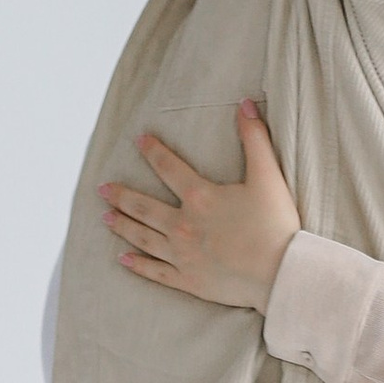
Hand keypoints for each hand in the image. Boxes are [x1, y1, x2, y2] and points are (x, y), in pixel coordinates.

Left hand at [100, 103, 300, 312]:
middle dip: (120, 195)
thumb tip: (245, 103)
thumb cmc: (277, 225)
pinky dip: (137, 264)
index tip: (138, 140)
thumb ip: (254, 138)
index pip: (168, 168)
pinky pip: (155, 271)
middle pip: (143, 206)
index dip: (152, 151)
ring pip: (143, 237)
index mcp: (200, 197)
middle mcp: (183, 225)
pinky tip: (123, 259)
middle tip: (102, 188)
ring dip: (122, 225)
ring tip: (105, 216)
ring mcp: (182, 255)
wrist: (282, 274)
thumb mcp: (268, 176)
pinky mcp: (188, 280)